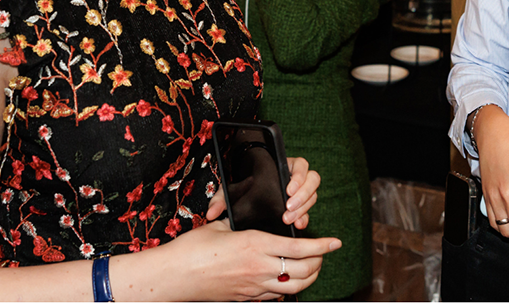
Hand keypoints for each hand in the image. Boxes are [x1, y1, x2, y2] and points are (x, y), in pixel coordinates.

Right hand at [162, 217, 340, 299]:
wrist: (174, 277)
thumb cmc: (192, 249)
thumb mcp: (221, 226)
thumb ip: (240, 223)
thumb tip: (248, 215)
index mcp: (254, 245)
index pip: (299, 248)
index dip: (321, 246)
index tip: (334, 242)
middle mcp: (258, 268)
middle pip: (303, 271)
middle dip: (319, 262)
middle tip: (323, 254)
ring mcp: (253, 287)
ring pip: (294, 287)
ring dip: (308, 277)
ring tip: (311, 267)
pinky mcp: (246, 298)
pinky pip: (275, 295)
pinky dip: (287, 287)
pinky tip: (286, 278)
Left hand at [204, 156, 318, 229]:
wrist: (246, 200)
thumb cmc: (240, 190)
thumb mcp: (230, 191)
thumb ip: (221, 198)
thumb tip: (212, 213)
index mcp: (283, 166)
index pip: (301, 165)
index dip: (298, 177)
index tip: (288, 190)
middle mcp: (295, 178)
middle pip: (312, 180)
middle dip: (303, 195)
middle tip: (289, 207)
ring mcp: (300, 193)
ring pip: (313, 195)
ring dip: (304, 208)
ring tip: (290, 219)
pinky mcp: (300, 207)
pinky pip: (309, 211)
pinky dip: (305, 218)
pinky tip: (298, 226)